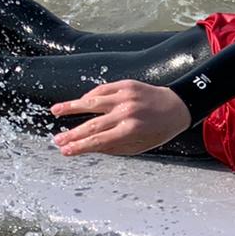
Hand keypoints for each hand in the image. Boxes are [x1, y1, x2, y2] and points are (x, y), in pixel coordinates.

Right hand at [50, 80, 192, 156]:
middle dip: (72, 133)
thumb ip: (114, 147)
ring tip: (55, 110)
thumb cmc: (159, 130)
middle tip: (57, 140)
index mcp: (131, 130)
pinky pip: (102, 90)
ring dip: (72, 106)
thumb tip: (89, 147)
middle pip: (93, 124)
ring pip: (92, 101)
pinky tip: (79, 101)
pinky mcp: (126, 84)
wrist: (179, 106)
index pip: (99, 140)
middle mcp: (127, 112)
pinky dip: (89, 96)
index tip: (65, 151)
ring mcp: (126, 96)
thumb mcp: (140, 146)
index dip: (80, 146)